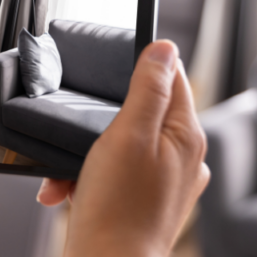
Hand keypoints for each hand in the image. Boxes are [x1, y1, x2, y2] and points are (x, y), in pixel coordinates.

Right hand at [37, 40, 208, 256]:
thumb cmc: (118, 208)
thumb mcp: (128, 133)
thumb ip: (148, 88)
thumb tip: (165, 48)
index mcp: (187, 136)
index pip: (172, 78)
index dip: (141, 69)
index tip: (111, 71)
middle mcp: (183, 159)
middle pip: (141, 114)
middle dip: (102, 122)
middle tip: (84, 138)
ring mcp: (165, 185)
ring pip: (122, 147)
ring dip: (88, 154)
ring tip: (70, 175)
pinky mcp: (145, 205)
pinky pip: (114, 177)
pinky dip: (89, 180)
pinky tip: (69, 191)